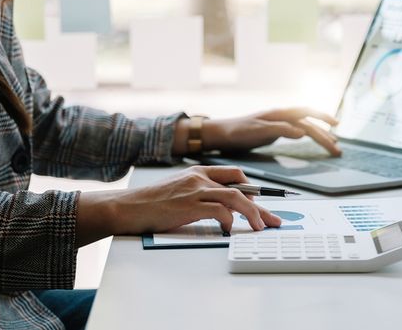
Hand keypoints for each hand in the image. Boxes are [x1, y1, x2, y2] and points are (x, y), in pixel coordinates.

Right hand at [76, 166, 281, 246]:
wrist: (127, 207)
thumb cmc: (150, 204)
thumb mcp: (178, 191)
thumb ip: (199, 194)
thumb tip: (224, 210)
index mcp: (198, 172)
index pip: (234, 174)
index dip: (252, 187)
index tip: (263, 202)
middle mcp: (200, 178)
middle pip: (242, 186)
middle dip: (262, 204)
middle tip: (273, 220)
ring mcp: (195, 190)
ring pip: (237, 197)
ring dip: (253, 213)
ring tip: (261, 227)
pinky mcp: (190, 205)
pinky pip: (220, 211)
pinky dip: (229, 221)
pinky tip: (228, 230)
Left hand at [202, 107, 340, 155]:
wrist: (221, 133)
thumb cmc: (237, 132)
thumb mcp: (258, 131)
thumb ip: (280, 130)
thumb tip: (303, 132)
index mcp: (279, 113)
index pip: (307, 115)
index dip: (322, 120)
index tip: (336, 129)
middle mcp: (282, 115)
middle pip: (310, 122)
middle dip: (325, 133)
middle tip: (337, 148)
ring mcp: (280, 122)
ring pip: (306, 126)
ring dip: (320, 135)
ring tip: (333, 146)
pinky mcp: (276, 129)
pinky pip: (299, 130)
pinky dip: (310, 134)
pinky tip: (315, 139)